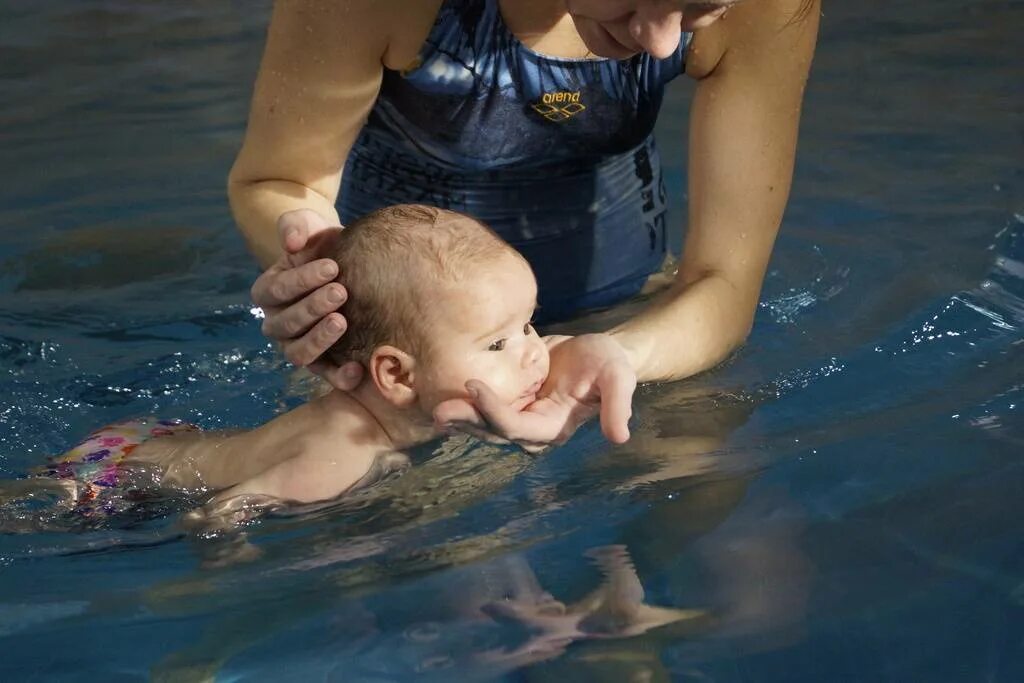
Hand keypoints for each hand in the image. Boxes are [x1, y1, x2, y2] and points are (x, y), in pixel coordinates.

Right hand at [249, 209, 363, 388]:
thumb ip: (295, 226)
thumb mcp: (308, 226)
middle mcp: (278, 324)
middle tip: (341, 292)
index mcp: (268, 292)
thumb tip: (291, 243)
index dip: (301, 280)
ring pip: (299, 353)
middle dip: (312, 308)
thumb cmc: (322, 244)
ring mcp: (298, 345)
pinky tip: (356, 369)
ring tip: (342, 322)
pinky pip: (325, 375)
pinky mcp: (324, 362)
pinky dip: (338, 377)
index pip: (276, 290)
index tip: (331, 266)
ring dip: (319, 340)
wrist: (348, 262)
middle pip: (286, 324)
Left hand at [433, 334, 635, 451]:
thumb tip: (620, 437)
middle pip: (491, 430)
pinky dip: (461, 401)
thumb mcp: (618, 378)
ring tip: (430, 404)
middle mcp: (530, 428)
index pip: (516, 427)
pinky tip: (437, 392)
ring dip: (457, 415)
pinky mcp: (508, 399)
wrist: (598, 352)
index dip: (494, 411)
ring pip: (481, 422)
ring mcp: (517, 415)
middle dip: (465, 420)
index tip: (473, 386)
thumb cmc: (609, 363)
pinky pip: (481, 405)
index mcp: (552, 427)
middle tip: (437, 409)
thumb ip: (617, 405)